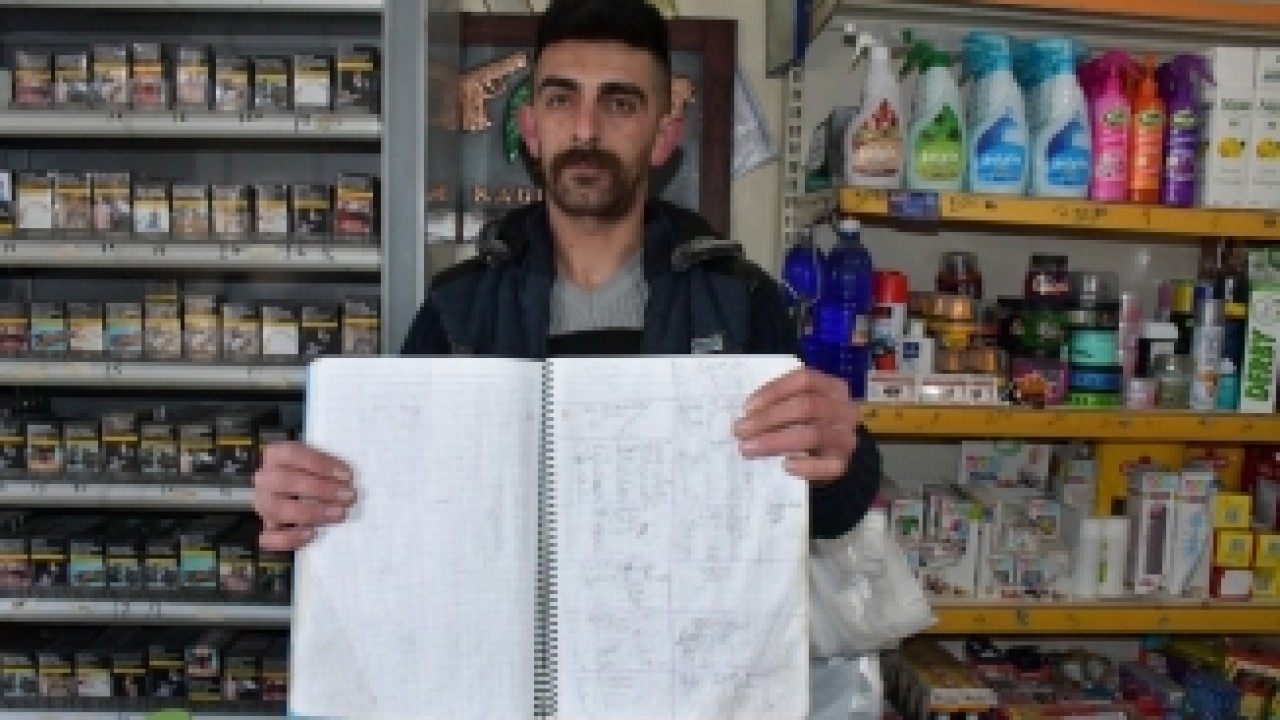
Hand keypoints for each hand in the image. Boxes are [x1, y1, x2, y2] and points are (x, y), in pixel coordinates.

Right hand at [253, 441, 355, 550]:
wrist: (294, 490)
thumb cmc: (313, 473)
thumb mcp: (318, 461)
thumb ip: (328, 467)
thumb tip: (346, 481)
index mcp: (276, 454)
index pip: (293, 454)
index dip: (321, 465)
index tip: (346, 476)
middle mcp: (265, 478)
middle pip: (285, 481)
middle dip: (320, 489)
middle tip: (347, 496)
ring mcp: (263, 504)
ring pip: (278, 510)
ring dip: (312, 512)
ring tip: (338, 513)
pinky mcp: (266, 528)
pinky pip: (269, 538)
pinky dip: (289, 538)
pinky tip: (311, 533)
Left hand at [732, 367, 858, 486]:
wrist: (830, 451)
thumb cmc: (807, 421)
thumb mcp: (796, 404)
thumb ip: (778, 404)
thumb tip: (746, 416)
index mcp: (829, 386)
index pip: (804, 380)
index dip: (773, 392)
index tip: (747, 408)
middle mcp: (842, 408)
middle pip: (807, 406)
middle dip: (769, 418)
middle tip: (740, 431)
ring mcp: (845, 436)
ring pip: (813, 434)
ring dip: (776, 441)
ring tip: (749, 448)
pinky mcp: (843, 462)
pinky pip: (827, 466)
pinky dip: (806, 466)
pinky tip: (785, 465)